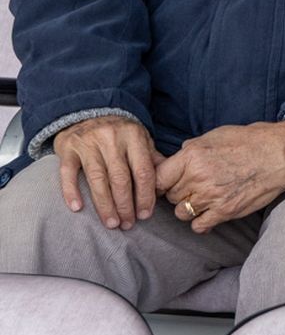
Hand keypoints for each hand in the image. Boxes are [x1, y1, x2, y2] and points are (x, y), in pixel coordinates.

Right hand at [53, 115, 164, 229]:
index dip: (145, 195)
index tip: (145, 214)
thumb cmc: (119, 131)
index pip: (143, 171)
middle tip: (127, 224)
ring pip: (98, 179)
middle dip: (126, 205)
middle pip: (121, 179)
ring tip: (111, 223)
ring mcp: (88, 143)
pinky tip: (77, 208)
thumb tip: (167, 181)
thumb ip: (151, 158)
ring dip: (105, 205)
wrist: (87, 109)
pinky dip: (71, 191)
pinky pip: (68, 173)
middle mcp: (112, 139)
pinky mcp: (68, 149)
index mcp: (134, 137)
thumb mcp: (140, 138)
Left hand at [154, 122, 284, 233]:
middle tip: (194, 187)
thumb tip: (178, 156)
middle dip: (179, 192)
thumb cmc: (252, 141)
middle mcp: (198, 177)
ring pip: (181, 213)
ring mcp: (212, 196)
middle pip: (170, 196)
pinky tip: (210, 212)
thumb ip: (193, 147)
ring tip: (203, 199)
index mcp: (192, 156)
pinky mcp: (226, 211)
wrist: (282, 153)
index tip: (167, 183)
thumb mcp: (216, 135)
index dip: (161, 182)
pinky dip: (201, 222)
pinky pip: (198, 226)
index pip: (158, 178)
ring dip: (189, 207)